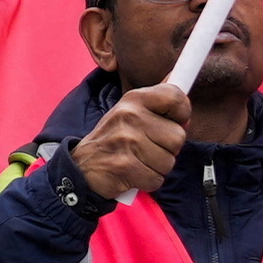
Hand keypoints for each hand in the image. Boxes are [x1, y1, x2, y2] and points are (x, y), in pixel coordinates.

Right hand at [67, 83, 189, 205]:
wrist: (81, 167)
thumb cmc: (113, 139)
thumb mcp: (130, 111)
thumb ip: (156, 100)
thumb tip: (180, 80)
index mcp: (134, 99)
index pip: (176, 97)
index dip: (182, 113)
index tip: (172, 122)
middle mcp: (131, 116)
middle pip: (178, 137)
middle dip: (168, 149)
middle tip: (148, 148)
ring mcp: (128, 141)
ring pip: (169, 161)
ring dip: (157, 167)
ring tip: (139, 161)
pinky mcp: (126, 166)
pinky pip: (157, 179)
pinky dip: (148, 181)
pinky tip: (133, 174)